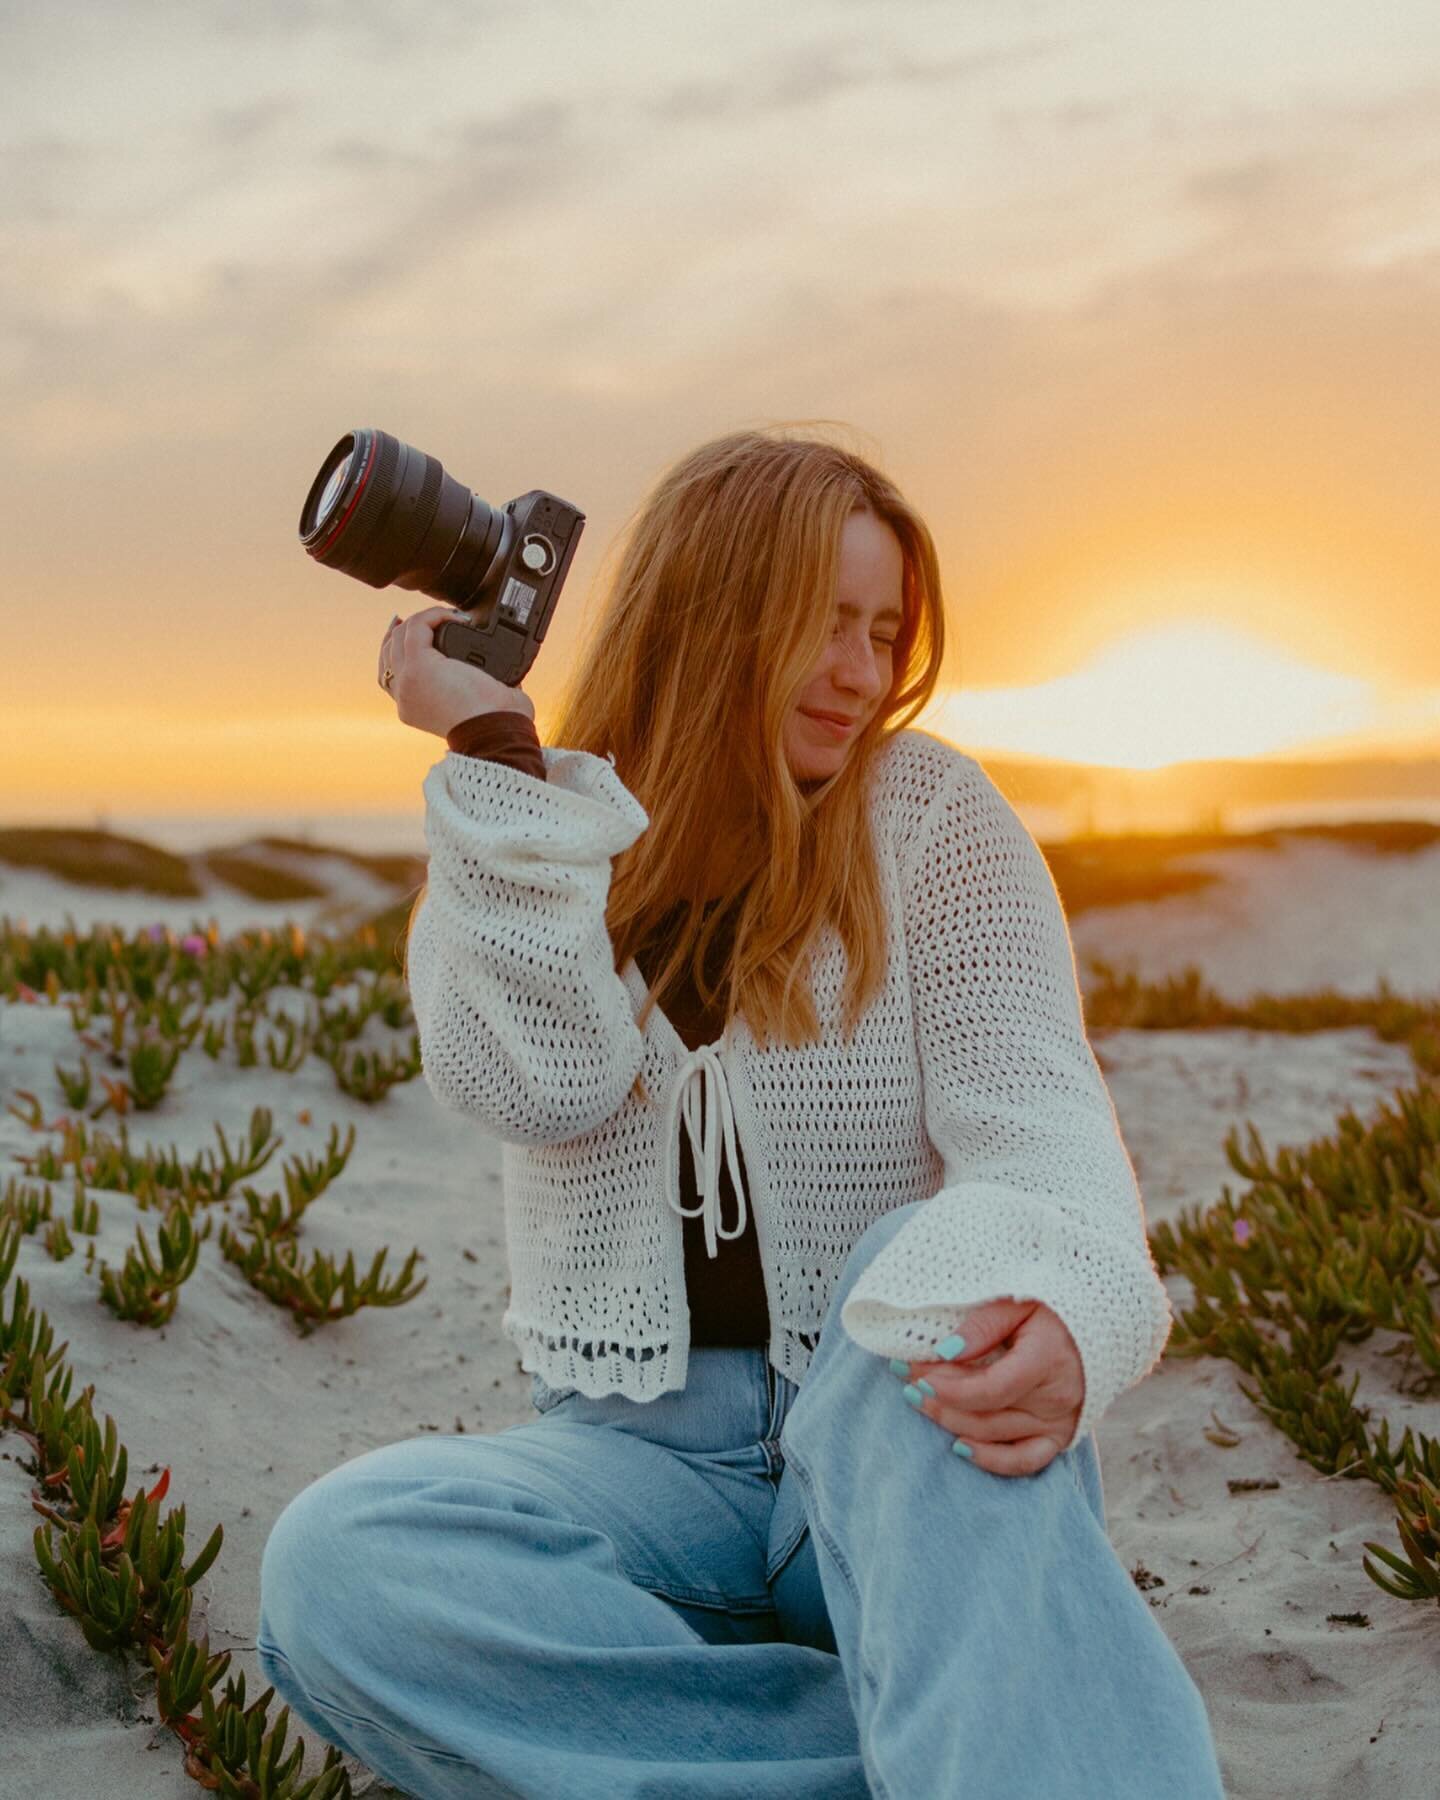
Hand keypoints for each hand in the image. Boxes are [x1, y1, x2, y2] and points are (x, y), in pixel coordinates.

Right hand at [379, 604, 535, 737]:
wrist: (496, 732)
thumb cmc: (498, 724)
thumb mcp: (482, 704)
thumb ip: (480, 686)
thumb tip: (501, 670)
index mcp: (415, 708)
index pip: (392, 674)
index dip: (399, 650)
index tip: (417, 631)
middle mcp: (405, 696)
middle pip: (390, 652)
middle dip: (405, 630)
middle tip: (432, 617)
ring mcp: (409, 680)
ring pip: (399, 637)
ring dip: (422, 620)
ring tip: (449, 617)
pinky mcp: (419, 666)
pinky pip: (417, 627)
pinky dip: (432, 615)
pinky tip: (454, 616)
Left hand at [896, 1299, 1083, 1476]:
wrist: (1101, 1324)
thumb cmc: (1054, 1307)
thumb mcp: (1018, 1301)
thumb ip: (982, 1324)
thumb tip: (945, 1351)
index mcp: (1048, 1358)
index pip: (990, 1387)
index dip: (948, 1386)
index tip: (914, 1370)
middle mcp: (1057, 1397)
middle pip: (985, 1412)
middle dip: (938, 1397)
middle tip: (905, 1379)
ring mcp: (1059, 1421)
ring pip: (995, 1435)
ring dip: (951, 1421)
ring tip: (919, 1401)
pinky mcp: (1060, 1435)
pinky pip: (1025, 1462)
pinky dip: (992, 1461)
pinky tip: (960, 1447)